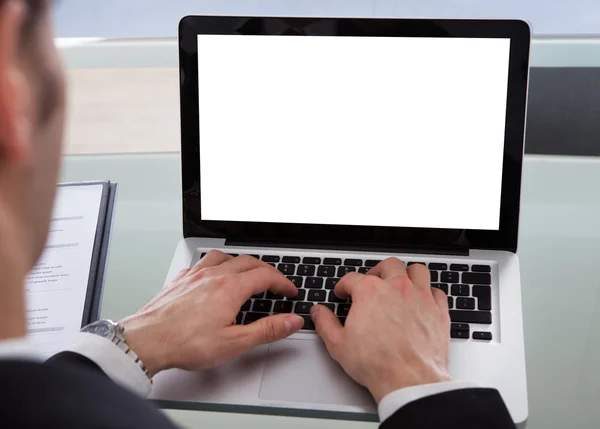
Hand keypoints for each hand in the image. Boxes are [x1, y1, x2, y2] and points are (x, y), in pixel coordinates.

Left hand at [119, 251, 303, 375]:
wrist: (146, 341)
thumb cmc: (184, 343)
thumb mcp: (234, 343)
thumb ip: (267, 330)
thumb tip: (291, 321)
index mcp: (230, 288)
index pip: (266, 276)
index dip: (282, 282)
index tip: (289, 291)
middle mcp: (213, 275)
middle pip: (248, 262)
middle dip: (266, 270)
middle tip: (275, 282)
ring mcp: (195, 275)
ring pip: (224, 256)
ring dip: (241, 261)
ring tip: (246, 271)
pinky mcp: (180, 280)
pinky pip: (202, 263)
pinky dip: (216, 265)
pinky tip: (212, 275)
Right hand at [310, 258, 451, 402]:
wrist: (409, 380)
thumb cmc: (377, 363)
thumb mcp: (338, 344)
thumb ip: (325, 323)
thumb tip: (319, 313)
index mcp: (370, 292)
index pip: (352, 278)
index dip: (343, 285)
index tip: (342, 292)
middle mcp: (396, 288)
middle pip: (388, 265)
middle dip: (377, 271)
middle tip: (372, 282)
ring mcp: (420, 297)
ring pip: (416, 270)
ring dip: (407, 273)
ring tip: (400, 282)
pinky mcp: (438, 311)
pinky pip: (437, 291)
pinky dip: (429, 292)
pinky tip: (423, 300)